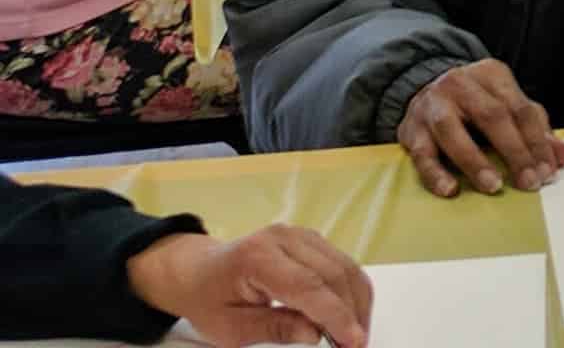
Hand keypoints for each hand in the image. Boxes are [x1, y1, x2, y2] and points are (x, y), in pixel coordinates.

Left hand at [124, 225, 372, 347]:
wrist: (197, 271)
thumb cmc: (209, 302)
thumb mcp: (231, 329)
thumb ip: (275, 329)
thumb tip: (317, 334)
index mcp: (258, 257)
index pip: (309, 286)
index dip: (336, 315)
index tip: (354, 342)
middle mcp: (285, 237)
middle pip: (334, 273)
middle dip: (352, 312)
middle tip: (357, 346)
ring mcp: (301, 234)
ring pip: (345, 266)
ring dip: (358, 302)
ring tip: (357, 334)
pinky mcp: (311, 239)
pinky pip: (341, 263)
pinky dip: (351, 291)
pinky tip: (350, 316)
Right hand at [397, 58, 563, 197]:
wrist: (422, 86)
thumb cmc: (476, 102)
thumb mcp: (508, 105)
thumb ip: (536, 130)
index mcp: (492, 74)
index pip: (521, 108)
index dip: (538, 141)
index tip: (548, 169)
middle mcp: (461, 84)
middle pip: (492, 116)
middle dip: (514, 151)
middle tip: (529, 181)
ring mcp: (432, 105)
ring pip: (453, 131)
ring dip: (475, 161)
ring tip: (494, 186)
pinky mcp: (410, 129)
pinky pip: (422, 153)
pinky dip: (436, 174)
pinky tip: (451, 189)